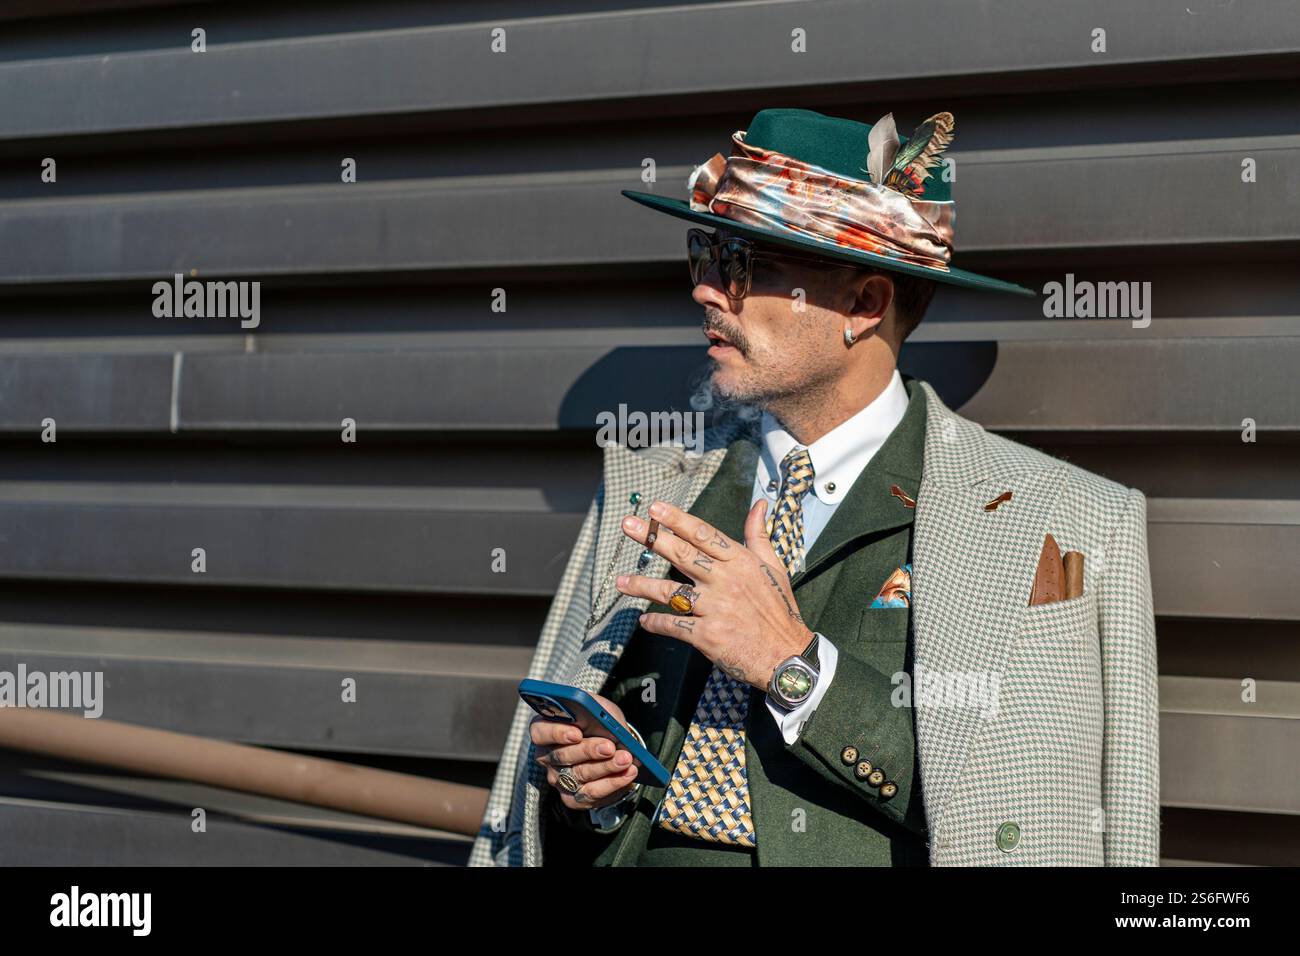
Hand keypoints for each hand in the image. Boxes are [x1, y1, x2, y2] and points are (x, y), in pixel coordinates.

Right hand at [530, 693, 639, 810]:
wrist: (609, 741)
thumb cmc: (598, 720)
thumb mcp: (598, 708)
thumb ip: (598, 712)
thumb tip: (608, 725)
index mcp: (545, 729)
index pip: (540, 732)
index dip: (557, 733)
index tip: (577, 733)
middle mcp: (546, 757)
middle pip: (563, 756)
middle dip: (589, 751)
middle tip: (610, 747)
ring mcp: (557, 779)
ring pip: (579, 776)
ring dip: (606, 768)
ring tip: (626, 760)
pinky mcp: (571, 797)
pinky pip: (590, 794)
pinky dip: (612, 784)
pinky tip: (628, 775)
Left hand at [614, 498, 814, 689]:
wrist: (787, 656)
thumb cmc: (779, 611)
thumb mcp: (774, 568)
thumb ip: (759, 536)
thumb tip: (759, 505)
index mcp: (741, 562)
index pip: (704, 534)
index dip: (677, 520)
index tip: (655, 508)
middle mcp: (726, 581)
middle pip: (682, 555)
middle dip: (652, 539)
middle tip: (627, 526)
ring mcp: (715, 608)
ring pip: (670, 592)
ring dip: (641, 586)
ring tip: (619, 581)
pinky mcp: (707, 635)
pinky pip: (674, 625)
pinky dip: (656, 623)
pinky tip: (644, 621)